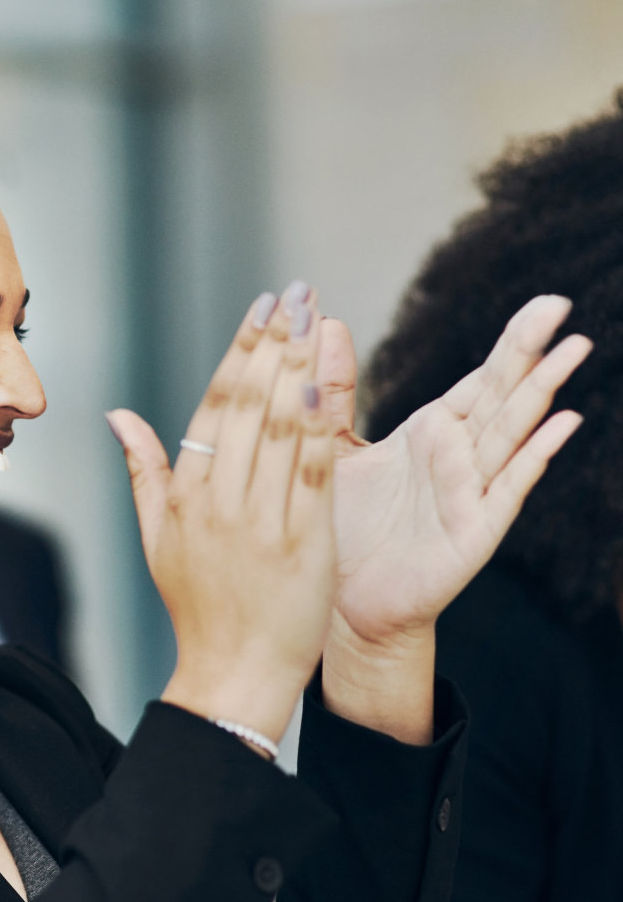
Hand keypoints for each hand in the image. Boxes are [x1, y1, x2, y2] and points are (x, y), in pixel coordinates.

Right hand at [106, 285, 335, 742]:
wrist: (232, 674)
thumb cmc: (197, 604)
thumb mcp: (155, 537)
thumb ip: (142, 470)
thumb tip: (118, 415)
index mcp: (183, 496)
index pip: (213, 406)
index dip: (240, 351)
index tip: (263, 308)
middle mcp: (217, 502)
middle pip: (248, 406)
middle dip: (274, 343)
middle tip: (298, 292)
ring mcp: (260, 523)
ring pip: (280, 430)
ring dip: (300, 368)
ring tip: (318, 318)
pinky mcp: (303, 545)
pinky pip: (313, 473)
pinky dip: (320, 426)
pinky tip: (328, 382)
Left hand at [322, 294, 588, 645]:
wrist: (342, 600)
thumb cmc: (343, 525)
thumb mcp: (331, 446)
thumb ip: (333, 390)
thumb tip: (329, 321)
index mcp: (431, 433)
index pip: (479, 380)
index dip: (511, 342)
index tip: (544, 301)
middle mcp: (458, 457)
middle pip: (500, 396)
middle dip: (529, 352)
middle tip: (560, 304)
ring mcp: (471, 493)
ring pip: (509, 434)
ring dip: (540, 394)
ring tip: (572, 349)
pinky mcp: (472, 531)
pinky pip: (506, 488)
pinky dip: (533, 457)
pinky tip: (562, 425)